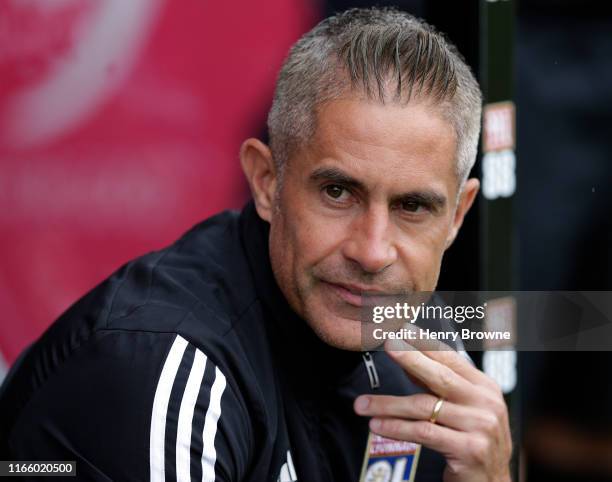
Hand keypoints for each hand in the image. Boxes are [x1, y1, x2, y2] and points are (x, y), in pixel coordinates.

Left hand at [354, 339, 511, 481]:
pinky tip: (378, 426)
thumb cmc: (474, 442)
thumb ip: (438, 386)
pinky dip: (396, 428)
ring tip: (363, 405)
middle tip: (388, 345)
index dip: (424, 344)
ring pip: (424, 407)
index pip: (450, 359)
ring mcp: (480, 426)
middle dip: (410, 358)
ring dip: (388, 404)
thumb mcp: (463, 408)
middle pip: (440, 376)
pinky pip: (423, 432)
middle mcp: (486, 404)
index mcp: (484, 387)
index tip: (402, 331)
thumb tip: (407, 360)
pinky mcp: (469, 449)